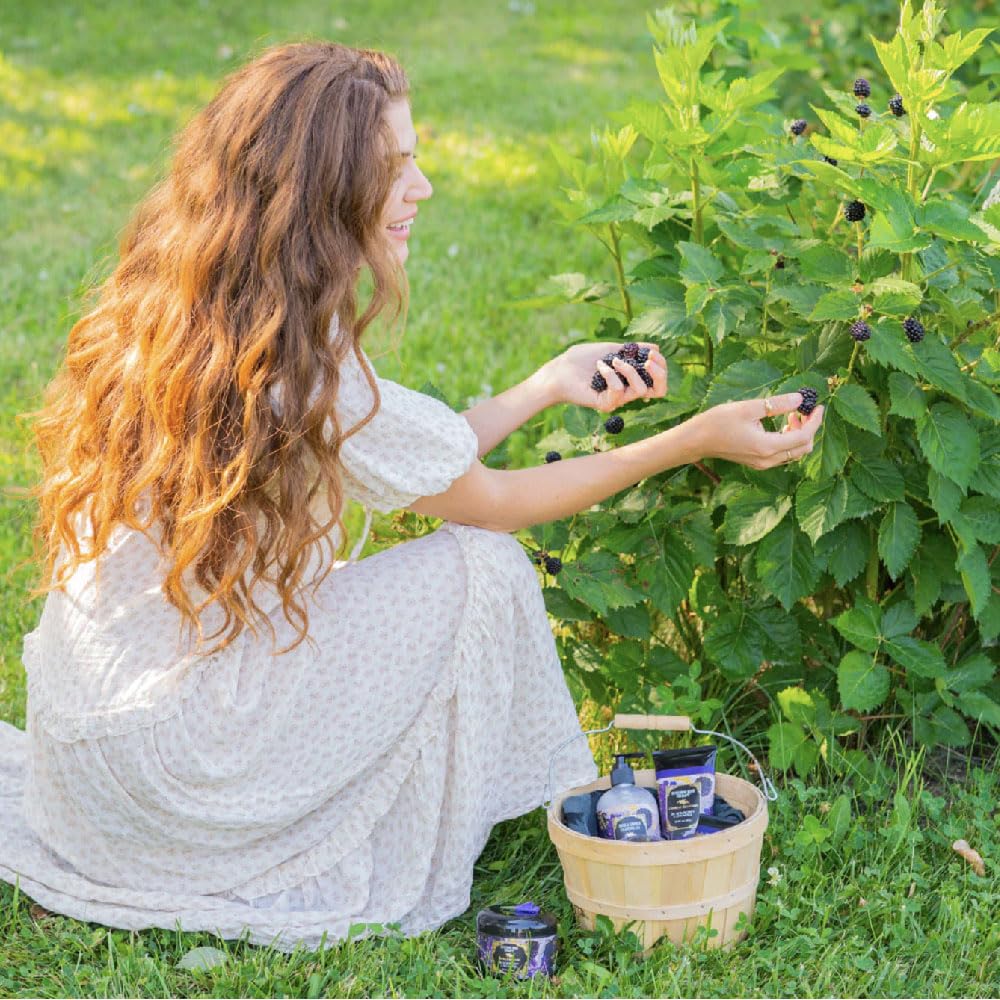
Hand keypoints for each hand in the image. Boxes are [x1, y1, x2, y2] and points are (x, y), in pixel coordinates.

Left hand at [539, 341, 666, 411]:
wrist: (559, 369)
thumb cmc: (581, 359)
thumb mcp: (611, 349)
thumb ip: (632, 350)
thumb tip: (655, 347)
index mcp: (630, 379)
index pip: (658, 381)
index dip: (662, 367)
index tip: (653, 352)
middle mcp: (627, 391)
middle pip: (659, 391)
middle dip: (659, 372)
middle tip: (647, 358)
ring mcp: (617, 399)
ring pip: (641, 389)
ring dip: (629, 369)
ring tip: (613, 360)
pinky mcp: (606, 404)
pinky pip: (619, 390)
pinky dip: (610, 374)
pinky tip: (599, 366)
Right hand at [688, 392, 824, 469]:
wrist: (696, 440)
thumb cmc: (717, 422)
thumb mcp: (748, 408)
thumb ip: (776, 404)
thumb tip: (800, 399)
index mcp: (767, 446)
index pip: (803, 437)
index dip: (815, 421)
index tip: (818, 406)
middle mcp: (767, 460)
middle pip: (803, 449)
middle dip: (809, 429)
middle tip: (805, 410)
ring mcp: (762, 464)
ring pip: (794, 453)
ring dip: (799, 435)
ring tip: (792, 415)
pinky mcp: (757, 462)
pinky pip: (783, 455)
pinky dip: (789, 441)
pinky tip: (782, 426)